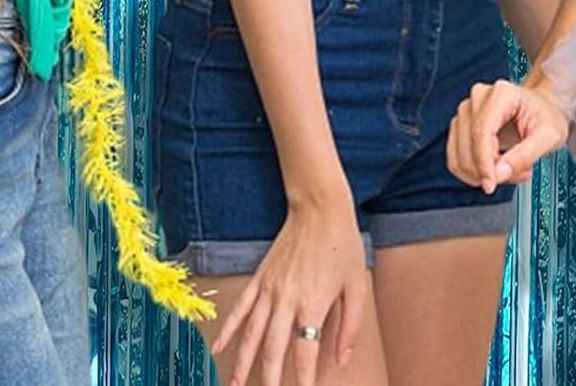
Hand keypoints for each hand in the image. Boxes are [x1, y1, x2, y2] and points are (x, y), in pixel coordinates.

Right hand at [212, 189, 366, 385]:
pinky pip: (240, 309)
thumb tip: (343, 359)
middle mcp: (286, 300)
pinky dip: (228, 330)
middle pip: (273, 350)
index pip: (305, 352)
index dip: (304, 379)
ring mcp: (269, 289)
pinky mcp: (260, 278)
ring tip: (235, 385)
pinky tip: (219, 349)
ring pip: (251, 334)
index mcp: (312, 304)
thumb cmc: (342, 244)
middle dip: (268, 379)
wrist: (319, 208)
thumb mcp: (356, 285)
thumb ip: (350, 326)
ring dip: (242, 363)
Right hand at [447, 76, 571, 191]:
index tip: (490, 184)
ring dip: (481, 173)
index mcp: (502, 94)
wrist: (543, 108)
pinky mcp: (461, 125)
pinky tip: (496, 167)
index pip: (481, 132)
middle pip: (468, 145)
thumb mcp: (549, 137)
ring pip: (459, 155)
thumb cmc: (547, 117)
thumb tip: (498, 175)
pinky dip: (474, 172)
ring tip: (510, 167)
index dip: (483, 162)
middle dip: (489, 170)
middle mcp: (479, 98)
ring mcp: (467, 110)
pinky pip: (456, 158)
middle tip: (517, 171)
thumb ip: (524, 156)